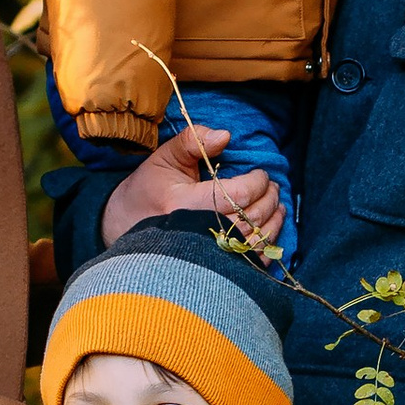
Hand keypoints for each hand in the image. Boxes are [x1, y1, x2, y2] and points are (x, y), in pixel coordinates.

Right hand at [100, 122, 283, 251]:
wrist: (127, 226)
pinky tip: (271, 229)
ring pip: (255, 243)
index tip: (260, 173)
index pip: (236, 196)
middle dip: (268, 199)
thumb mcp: (165, 158)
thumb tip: (225, 136)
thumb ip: (193, 141)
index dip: (256, 183)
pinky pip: (250, 263)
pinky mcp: (214, 268)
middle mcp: (198, 235)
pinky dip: (267, 246)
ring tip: (277, 204)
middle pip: (250, 220)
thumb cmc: (148, 189)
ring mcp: (207, 256)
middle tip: (273, 186)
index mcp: (185, 206)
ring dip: (273, 221)